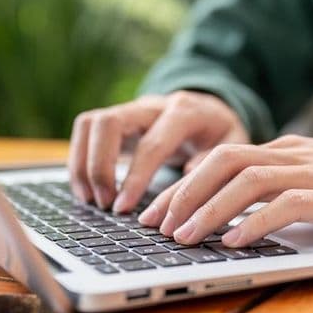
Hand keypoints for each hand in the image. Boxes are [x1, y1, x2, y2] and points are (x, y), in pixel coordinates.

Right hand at [68, 91, 249, 211]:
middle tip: (105, 204)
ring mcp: (131, 109)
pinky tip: (87, 189)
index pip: (152, 143)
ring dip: (83, 163)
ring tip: (91, 200)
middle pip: (109, 122)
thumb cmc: (221, 133)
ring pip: (90, 123)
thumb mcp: (233, 145)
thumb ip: (213, 161)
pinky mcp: (116, 120)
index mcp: (185, 111)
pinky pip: (86, 131)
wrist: (212, 109)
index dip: (135, 177)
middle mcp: (152, 105)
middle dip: (100, 166)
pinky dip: (79, 160)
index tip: (123, 208)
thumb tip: (188, 179)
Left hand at [137, 135, 312, 246]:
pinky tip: (233, 241)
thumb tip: (236, 213)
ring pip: (247, 181)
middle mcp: (295, 156)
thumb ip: (282, 186)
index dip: (184, 183)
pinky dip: (253, 223)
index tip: (158, 211)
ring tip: (184, 236)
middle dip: (183, 193)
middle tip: (156, 225)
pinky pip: (285, 204)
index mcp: (288, 150)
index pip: (223, 158)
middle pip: (224, 161)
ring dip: (209, 209)